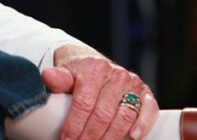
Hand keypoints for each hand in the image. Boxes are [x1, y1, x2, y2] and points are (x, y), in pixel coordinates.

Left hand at [42, 45, 158, 139]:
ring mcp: (133, 83)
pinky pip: (149, 110)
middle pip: (103, 115)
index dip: (74, 127)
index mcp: (94, 68)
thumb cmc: (77, 73)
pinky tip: (133, 137)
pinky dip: (143, 125)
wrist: (93, 64)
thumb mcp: (65, 73)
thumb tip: (48, 76)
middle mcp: (116, 74)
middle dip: (90, 137)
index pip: (84, 104)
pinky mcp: (145, 93)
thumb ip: (58, 78)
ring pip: (124, 117)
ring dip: (111, 138)